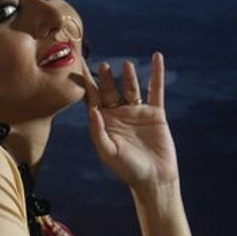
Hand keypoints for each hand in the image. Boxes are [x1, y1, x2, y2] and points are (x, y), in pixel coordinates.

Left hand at [78, 52, 179, 188]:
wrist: (154, 178)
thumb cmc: (128, 169)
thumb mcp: (108, 152)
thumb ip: (98, 132)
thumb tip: (92, 109)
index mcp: (104, 122)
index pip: (93, 98)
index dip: (87, 84)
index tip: (79, 68)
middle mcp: (119, 114)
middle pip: (111, 90)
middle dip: (106, 79)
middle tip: (103, 66)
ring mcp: (137, 112)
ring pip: (131, 88)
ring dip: (128, 76)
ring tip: (126, 64)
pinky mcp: (155, 113)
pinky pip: (156, 90)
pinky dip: (157, 73)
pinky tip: (157, 57)